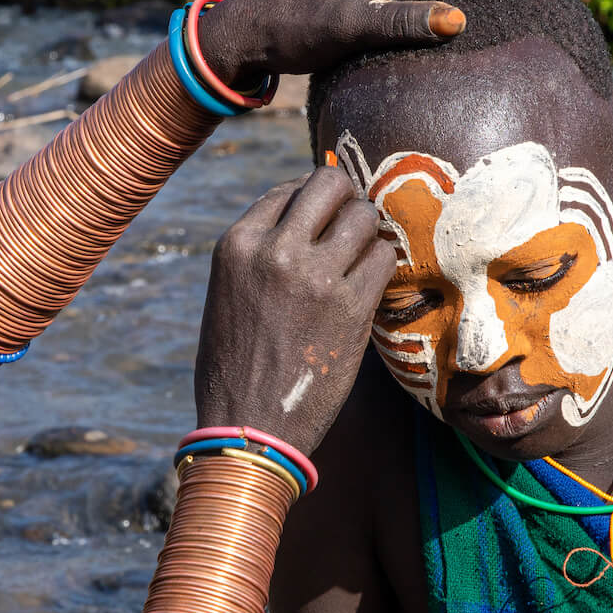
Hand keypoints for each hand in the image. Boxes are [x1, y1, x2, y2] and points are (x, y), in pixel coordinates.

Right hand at [194, 168, 397, 457]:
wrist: (249, 427)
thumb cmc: (234, 368)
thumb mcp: (228, 295)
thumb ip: (260, 255)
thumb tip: (304, 225)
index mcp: (237, 245)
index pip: (289, 190)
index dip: (314, 203)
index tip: (325, 222)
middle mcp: (275, 250)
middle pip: (330, 185)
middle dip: (347, 202)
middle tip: (351, 232)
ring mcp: (315, 276)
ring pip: (364, 217)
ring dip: (369, 236)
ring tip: (361, 263)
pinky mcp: (351, 307)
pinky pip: (384, 259)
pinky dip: (383, 268)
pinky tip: (370, 289)